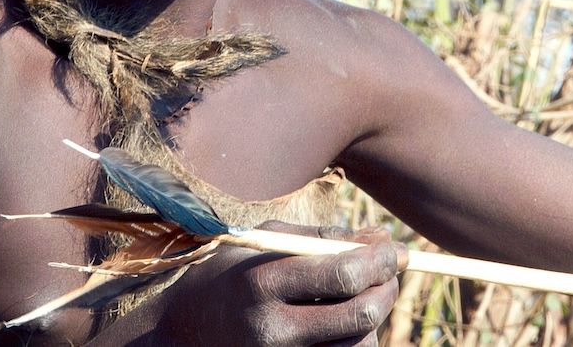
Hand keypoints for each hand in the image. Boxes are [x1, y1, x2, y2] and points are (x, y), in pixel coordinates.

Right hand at [158, 222, 403, 345]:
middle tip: (391, 272)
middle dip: (387, 289)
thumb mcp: (263, 243)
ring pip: (358, 346)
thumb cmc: (227, 275)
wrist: (180, 330)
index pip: (342, 274)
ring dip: (374, 317)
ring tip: (365, 295)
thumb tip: (380, 236)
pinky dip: (354, 340)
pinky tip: (345, 320)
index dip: (379, 260)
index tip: (392, 249)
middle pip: (358, 315)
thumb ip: (321, 238)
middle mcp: (272, 329)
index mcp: (262, 283)